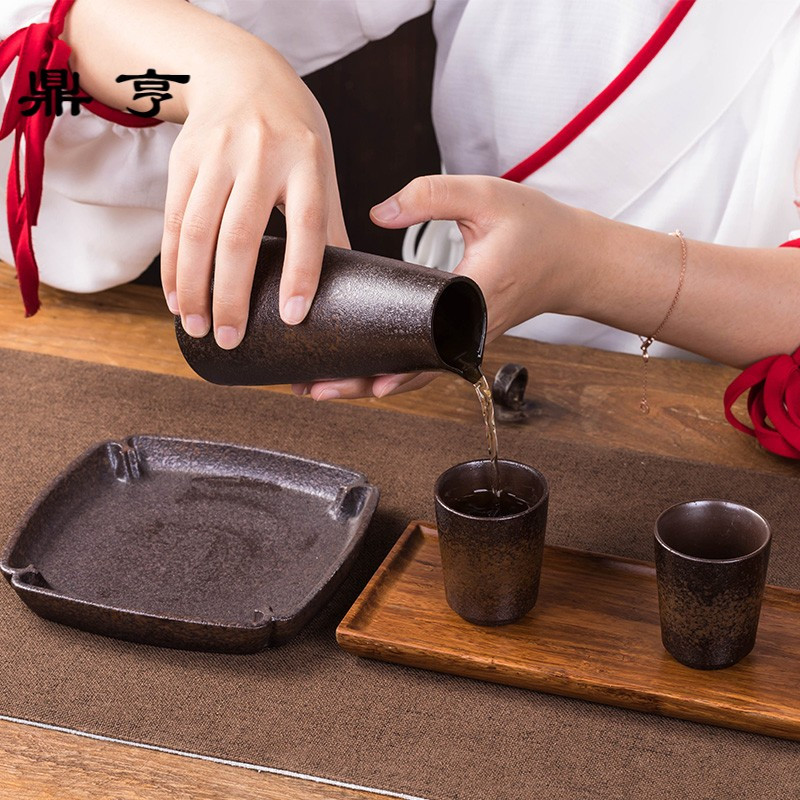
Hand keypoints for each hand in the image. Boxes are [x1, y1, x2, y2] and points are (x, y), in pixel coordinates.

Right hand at [160, 39, 347, 348]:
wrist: (243, 72)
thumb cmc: (294, 132)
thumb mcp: (322, 167)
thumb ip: (330, 224)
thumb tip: (348, 286)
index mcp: (307, 161)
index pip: (307, 225)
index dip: (301, 273)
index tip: (293, 318)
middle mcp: (260, 156)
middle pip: (239, 236)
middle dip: (231, 295)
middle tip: (231, 340)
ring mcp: (216, 155)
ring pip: (198, 232)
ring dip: (194, 287)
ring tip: (197, 327)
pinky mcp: (183, 159)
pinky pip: (173, 220)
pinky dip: (173, 264)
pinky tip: (176, 297)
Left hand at [303, 174, 580, 400]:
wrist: (575, 258)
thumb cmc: (537, 229)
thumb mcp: (486, 197)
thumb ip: (431, 195)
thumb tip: (378, 211)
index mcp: (470, 304)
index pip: (417, 346)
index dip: (376, 366)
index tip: (335, 373)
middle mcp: (466, 334)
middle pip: (405, 373)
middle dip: (357, 383)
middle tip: (309, 388)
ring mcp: (464, 340)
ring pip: (411, 374)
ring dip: (367, 382)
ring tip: (321, 387)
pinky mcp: (462, 336)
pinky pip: (421, 360)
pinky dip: (389, 368)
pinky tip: (359, 369)